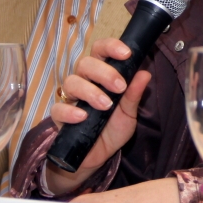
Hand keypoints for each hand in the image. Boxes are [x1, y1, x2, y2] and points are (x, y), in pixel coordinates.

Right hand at [45, 38, 150, 194]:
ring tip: (105, 105)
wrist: (99, 156)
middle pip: (85, 63)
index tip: (126, 54)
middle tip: (119, 87)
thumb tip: (145, 73)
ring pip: (71, 82)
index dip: (111, 47)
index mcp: (101, 76)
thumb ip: (134, 94)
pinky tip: (83, 117)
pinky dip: (70, 112)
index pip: (100, 51)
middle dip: (104, 72)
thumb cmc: (113, 129)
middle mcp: (84, 83)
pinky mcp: (60, 118)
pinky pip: (57, 109)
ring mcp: (70, 99)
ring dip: (90, 91)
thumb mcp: (129, 113)